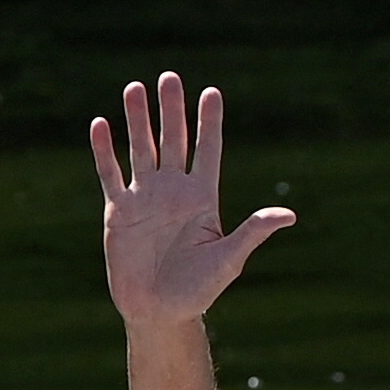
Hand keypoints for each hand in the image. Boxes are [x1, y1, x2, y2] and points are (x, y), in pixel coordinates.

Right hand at [92, 71, 295, 326]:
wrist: (159, 312)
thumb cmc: (198, 290)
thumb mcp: (229, 259)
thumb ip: (253, 232)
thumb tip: (289, 215)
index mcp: (202, 198)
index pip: (207, 150)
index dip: (209, 122)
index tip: (211, 92)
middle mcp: (174, 191)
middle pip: (173, 141)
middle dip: (171, 110)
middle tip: (170, 77)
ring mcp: (145, 198)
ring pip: (140, 149)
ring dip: (138, 120)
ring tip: (134, 88)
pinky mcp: (119, 210)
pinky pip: (110, 174)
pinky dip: (104, 151)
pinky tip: (101, 124)